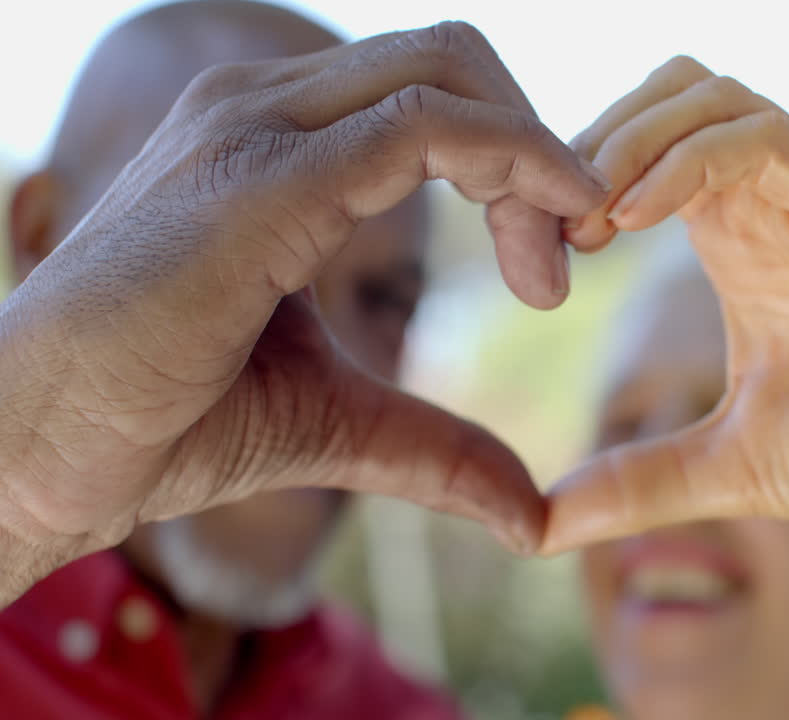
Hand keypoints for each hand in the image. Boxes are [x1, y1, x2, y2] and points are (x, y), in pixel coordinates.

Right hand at [0, 23, 607, 594]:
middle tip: (559, 264)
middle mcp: (266, 111)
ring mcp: (256, 130)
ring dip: (534, 159)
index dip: (516, 160)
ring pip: (449, 73)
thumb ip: (435, 447)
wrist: (38, 452)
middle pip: (454, 59)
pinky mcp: (261, 178)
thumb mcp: (336, 422)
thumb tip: (531, 513)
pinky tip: (544, 246)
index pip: (434, 95)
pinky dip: (512, 164)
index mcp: (281, 144)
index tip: (551, 263)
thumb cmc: (164, 422)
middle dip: (536, 147)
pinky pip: (423, 128)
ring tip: (548, 274)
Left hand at [544, 56, 788, 550]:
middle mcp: (778, 205)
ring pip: (710, 96)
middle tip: (553, 225)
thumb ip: (641, 484)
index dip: (577, 183)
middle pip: (670, 94)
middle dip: (592, 140)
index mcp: (744, 242)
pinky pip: (761, 140)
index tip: (541, 256)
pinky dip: (684, 161)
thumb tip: (542, 526)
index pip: (647, 152)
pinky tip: (633, 222)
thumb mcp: (734, 469)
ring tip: (588, 223)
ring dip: (629, 139)